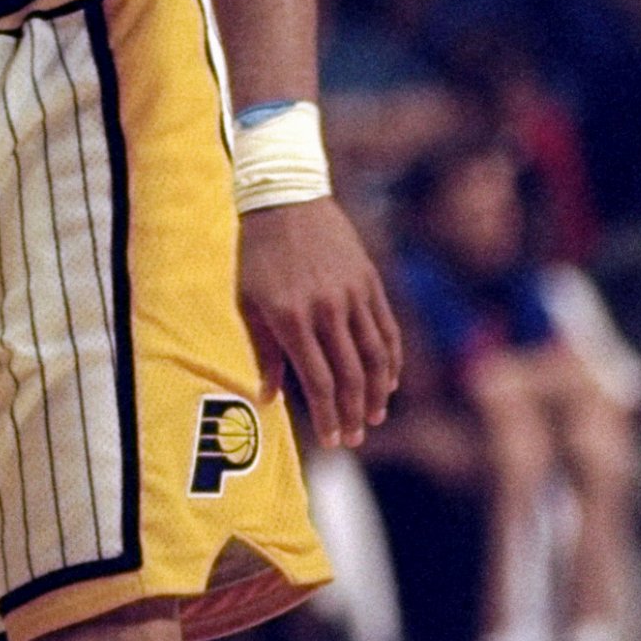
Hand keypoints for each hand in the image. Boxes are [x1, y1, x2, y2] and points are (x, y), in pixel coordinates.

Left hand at [238, 198, 401, 449]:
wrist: (286, 199)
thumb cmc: (258, 255)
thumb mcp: (248, 302)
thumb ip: (262, 352)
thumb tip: (269, 397)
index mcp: (291, 318)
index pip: (318, 381)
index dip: (327, 416)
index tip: (332, 441)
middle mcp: (326, 310)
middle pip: (351, 375)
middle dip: (354, 413)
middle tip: (354, 438)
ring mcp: (353, 295)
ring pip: (376, 356)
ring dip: (378, 393)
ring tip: (375, 417)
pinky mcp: (369, 282)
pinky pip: (386, 329)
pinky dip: (391, 359)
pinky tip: (390, 381)